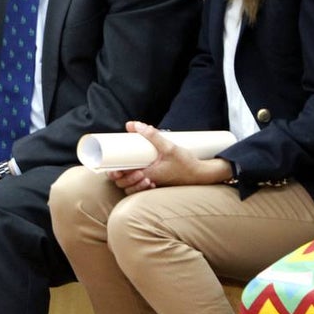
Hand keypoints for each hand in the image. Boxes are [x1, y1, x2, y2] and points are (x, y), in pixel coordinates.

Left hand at [105, 121, 230, 194]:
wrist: (201, 174)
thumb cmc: (186, 163)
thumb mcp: (169, 146)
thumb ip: (152, 135)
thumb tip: (134, 125)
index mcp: (148, 176)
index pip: (124, 180)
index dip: (114, 173)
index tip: (112, 164)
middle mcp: (149, 183)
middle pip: (124, 185)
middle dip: (117, 176)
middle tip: (115, 164)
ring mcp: (152, 185)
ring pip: (132, 188)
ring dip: (125, 180)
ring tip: (123, 168)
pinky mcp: (157, 183)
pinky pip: (140, 186)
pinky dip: (135, 183)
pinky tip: (136, 173)